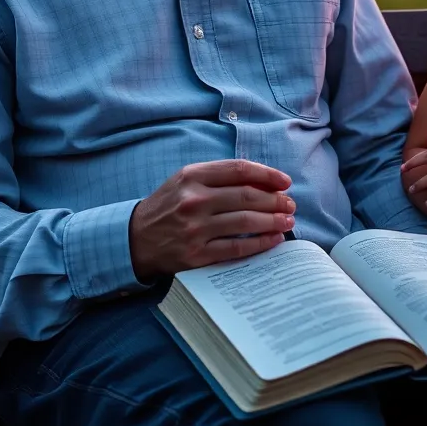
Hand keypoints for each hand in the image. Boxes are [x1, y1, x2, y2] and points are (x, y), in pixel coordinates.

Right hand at [129, 160, 294, 280]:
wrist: (135, 238)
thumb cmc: (169, 205)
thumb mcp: (186, 180)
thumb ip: (219, 177)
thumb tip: (264, 182)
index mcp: (192, 176)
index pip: (239, 170)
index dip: (267, 175)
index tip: (285, 181)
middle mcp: (194, 200)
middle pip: (247, 197)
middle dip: (276, 200)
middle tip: (291, 204)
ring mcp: (195, 229)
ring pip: (245, 222)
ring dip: (273, 221)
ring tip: (288, 220)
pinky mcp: (196, 255)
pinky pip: (237, 248)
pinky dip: (260, 243)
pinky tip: (274, 239)